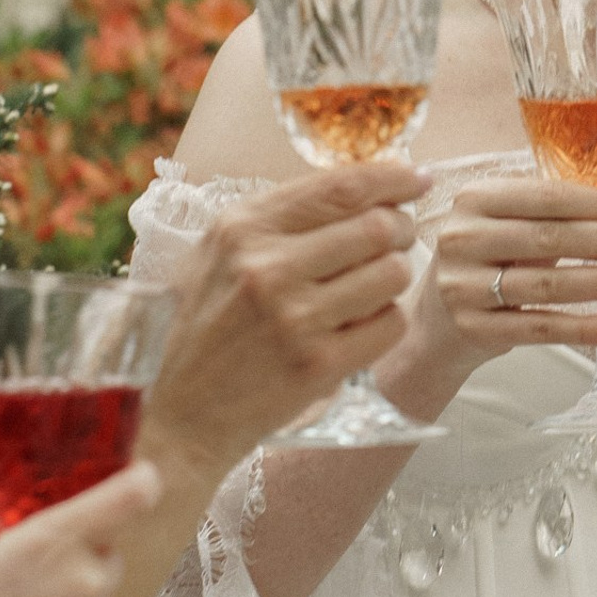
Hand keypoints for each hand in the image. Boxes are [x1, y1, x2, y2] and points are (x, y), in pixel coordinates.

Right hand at [137, 162, 430, 486]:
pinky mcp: (317, 365)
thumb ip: (282, 216)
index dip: (393, 178)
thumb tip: (367, 184)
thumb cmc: (203, 328)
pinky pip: (391, 323)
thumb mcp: (218, 254)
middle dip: (401, 229)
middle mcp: (267, 268)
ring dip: (392, 277)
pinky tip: (356, 328)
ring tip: (367, 288)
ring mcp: (293, 319)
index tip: (418, 178)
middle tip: (395, 240)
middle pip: (379, 226)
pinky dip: (385, 322)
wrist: (178, 418)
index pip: (341, 187)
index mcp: (242, 230)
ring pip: (393, 273)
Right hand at [402, 178, 596, 393]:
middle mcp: (462, 239)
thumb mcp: (517, 225)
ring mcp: (463, 287)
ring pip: (546, 284)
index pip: (547, 197)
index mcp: (475, 199)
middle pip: (548, 238)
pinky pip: (540, 329)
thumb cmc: (489, 260)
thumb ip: (570, 212)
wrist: (436, 321)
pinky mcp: (474, 328)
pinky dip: (584, 328)